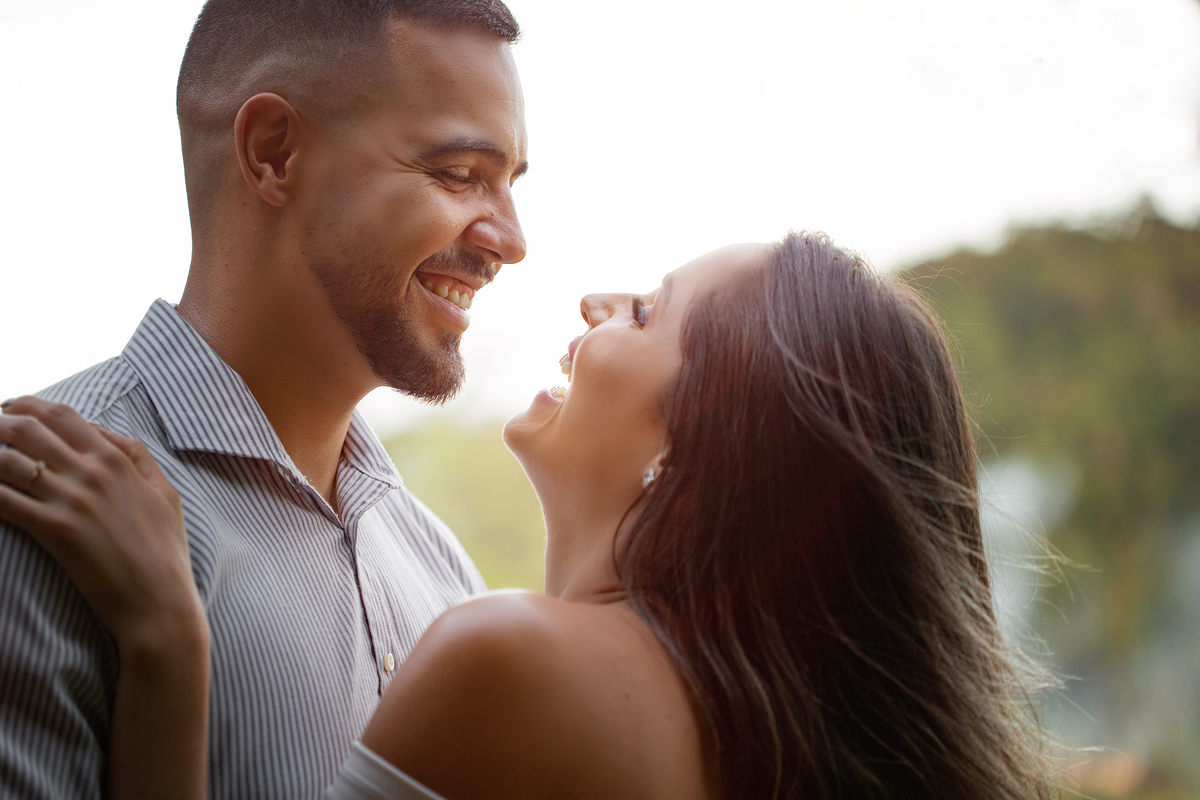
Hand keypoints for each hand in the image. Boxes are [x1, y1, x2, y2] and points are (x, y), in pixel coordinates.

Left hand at [0, 396, 204, 654]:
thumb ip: (137, 456)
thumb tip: (101, 431)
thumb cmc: (165, 551)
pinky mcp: (55, 530)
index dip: (25, 407)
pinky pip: (4, 501)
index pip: (61, 415)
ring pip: (8, 461)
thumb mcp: (164, 493)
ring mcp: (72, 500)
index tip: (6, 411)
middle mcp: (92, 472)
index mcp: (117, 459)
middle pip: (27, 430)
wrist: (160, 601)